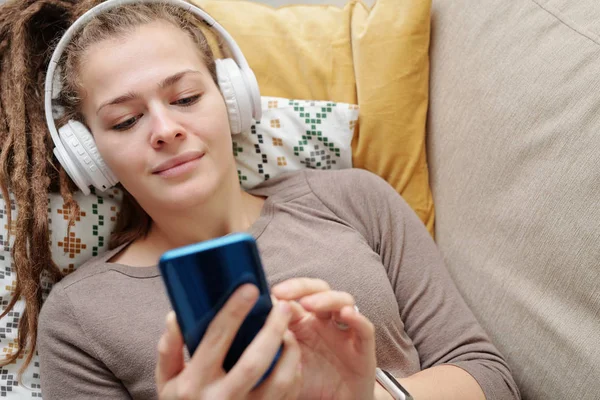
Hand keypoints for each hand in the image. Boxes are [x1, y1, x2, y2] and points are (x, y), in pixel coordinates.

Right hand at [156, 284, 302, 399]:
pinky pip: (287, 395)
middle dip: (273, 329)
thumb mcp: (167, 381)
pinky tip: (291, 356)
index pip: (216, 340)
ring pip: (278, 380)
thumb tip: (175, 316)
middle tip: (284, 306)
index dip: (234, 312)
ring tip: (290, 331)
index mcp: (194, 383)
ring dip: (290, 352)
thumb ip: (169, 349)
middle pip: (254, 361)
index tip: (250, 289)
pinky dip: (294, 373)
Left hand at [272, 278, 376, 399]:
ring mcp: (345, 331)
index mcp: (304, 322)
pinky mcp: (363, 347)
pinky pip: (365, 328)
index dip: (281, 291)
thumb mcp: (284, 366)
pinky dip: (358, 318)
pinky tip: (346, 315)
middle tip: (283, 293)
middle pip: (318, 289)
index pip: (295, 295)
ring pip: (342, 300)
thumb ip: (272, 347)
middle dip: (301, 287)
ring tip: (309, 304)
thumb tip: (249, 328)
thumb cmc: (310, 384)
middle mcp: (325, 321)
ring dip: (326, 299)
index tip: (264, 294)